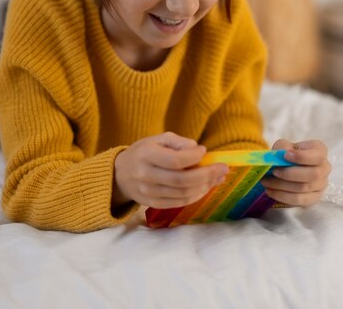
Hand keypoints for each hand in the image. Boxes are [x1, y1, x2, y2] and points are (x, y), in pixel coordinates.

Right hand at [113, 132, 228, 209]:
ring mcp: (148, 192)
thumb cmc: (143, 152)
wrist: (120, 174)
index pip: (175, 160)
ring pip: (182, 193)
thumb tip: (198, 150)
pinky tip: (205, 187)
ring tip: (218, 178)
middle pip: (182, 180)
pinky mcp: (152, 204)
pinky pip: (178, 202)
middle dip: (206, 175)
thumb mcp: (157, 139)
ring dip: (204, 186)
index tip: (204, 151)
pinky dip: (195, 196)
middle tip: (223, 169)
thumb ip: (178, 142)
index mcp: (146, 155)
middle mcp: (146, 175)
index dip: (193, 157)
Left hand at [260, 139, 331, 206]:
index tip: (285, 155)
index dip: (302, 157)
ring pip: (304, 188)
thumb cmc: (287, 153)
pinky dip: (282, 196)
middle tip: (274, 171)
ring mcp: (321, 185)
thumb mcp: (283, 145)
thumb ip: (282, 148)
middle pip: (313, 175)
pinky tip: (270, 191)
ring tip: (266, 181)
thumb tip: (281, 156)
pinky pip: (299, 200)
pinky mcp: (314, 198)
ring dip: (282, 185)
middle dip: (290, 174)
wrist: (287, 166)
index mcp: (320, 151)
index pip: (317, 156)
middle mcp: (325, 168)